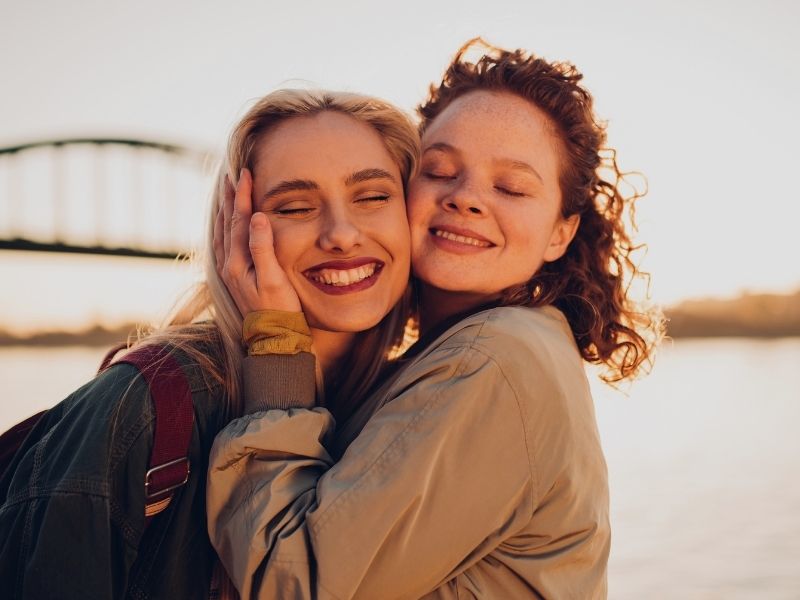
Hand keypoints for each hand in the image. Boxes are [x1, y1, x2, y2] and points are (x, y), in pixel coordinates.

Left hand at [214, 168, 301, 315]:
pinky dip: (227, 228)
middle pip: (228, 223)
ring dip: (227, 211)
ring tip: (229, 193)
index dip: (243, 196)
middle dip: (231, 198)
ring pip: (224, 233)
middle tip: (233, 176)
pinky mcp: (235, 278)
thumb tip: (257, 217)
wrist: (273, 338)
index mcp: (237, 262)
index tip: (245, 174)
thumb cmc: (279, 309)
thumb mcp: (273, 278)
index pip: (240, 220)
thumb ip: (263, 247)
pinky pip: (225, 245)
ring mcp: (230, 272)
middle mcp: (229, 265)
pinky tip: (229, 226)